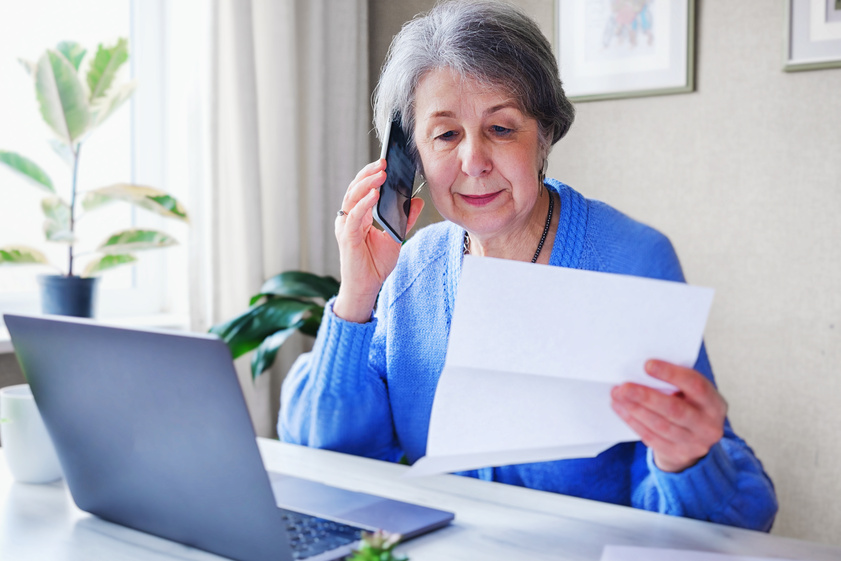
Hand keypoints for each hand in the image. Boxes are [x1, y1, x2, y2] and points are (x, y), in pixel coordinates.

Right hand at [333, 159, 423, 322]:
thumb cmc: (376, 265)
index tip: (386, 162)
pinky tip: (374, 195)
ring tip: (380, 173)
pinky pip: (354, 216)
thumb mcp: (396, 237)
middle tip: (384, 162)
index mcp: (359, 216)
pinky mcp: (347, 237)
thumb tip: (417, 201)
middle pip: (355, 188)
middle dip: (369, 173)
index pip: (363, 189)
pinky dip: (363, 204)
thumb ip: (405, 219)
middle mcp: (349, 218)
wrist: (367, 287)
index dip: (372, 175)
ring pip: (352, 198)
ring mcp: (346, 227)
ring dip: (366, 184)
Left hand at [610, 360, 726, 472]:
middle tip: (624, 386)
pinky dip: (632, 421)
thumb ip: (676, 383)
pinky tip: (621, 408)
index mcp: (715, 404)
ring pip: (659, 425)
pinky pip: (650, 436)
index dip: (671, 374)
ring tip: (617, 394)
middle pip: (674, 409)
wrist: (696, 442)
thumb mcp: (692, 394)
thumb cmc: (690, 407)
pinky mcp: (676, 454)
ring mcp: (694, 444)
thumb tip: (642, 370)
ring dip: (634, 408)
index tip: (648, 365)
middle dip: (646, 396)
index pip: (696, 385)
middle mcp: (708, 426)